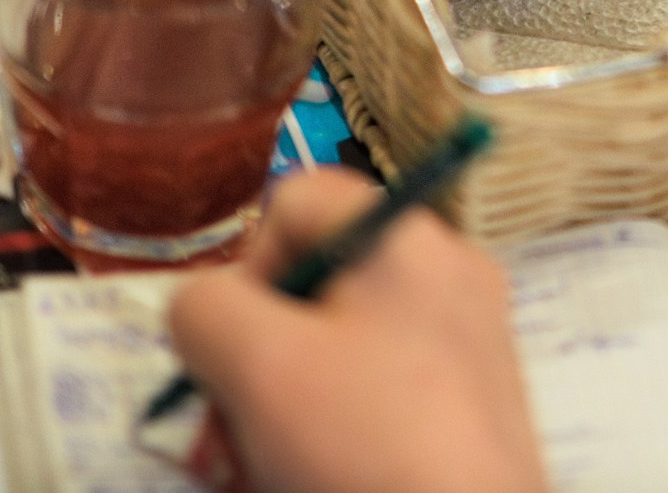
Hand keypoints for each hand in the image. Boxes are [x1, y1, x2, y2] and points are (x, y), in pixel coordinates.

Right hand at [168, 170, 546, 492]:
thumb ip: (206, 309)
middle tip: (224, 435)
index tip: (241, 346)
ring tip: (254, 473)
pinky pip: (366, 404)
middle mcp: (445, 280)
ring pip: (328, 357)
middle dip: (249, 363)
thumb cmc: (368, 443)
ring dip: (271, 414)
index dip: (247, 266)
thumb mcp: (257, 363)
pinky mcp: (460, 414)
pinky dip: (319, 441)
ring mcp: (460, 349)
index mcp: (410, 241)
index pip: (298, 201)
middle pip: (308, 288)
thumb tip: (209, 310)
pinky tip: (295, 480)